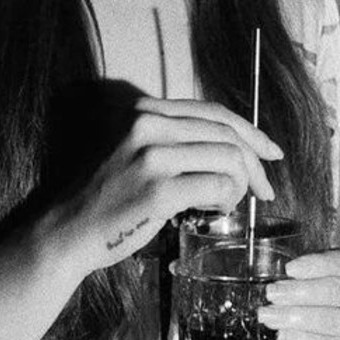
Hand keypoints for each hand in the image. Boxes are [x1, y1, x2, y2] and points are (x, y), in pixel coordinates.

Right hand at [55, 96, 280, 275]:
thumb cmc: (110, 195)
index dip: (250, 131)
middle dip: (256, 164)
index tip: (270, 152)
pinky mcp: (159, 191)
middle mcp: (149, 125)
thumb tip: (237, 146)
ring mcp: (153, 157)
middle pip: (227, 134)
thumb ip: (177, 139)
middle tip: (265, 190)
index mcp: (146, 110)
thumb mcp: (138, 150)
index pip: (214, 112)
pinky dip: (226, 201)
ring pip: (229, 160)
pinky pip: (218, 188)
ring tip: (227, 203)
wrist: (69, 229)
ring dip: (240, 186)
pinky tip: (212, 210)